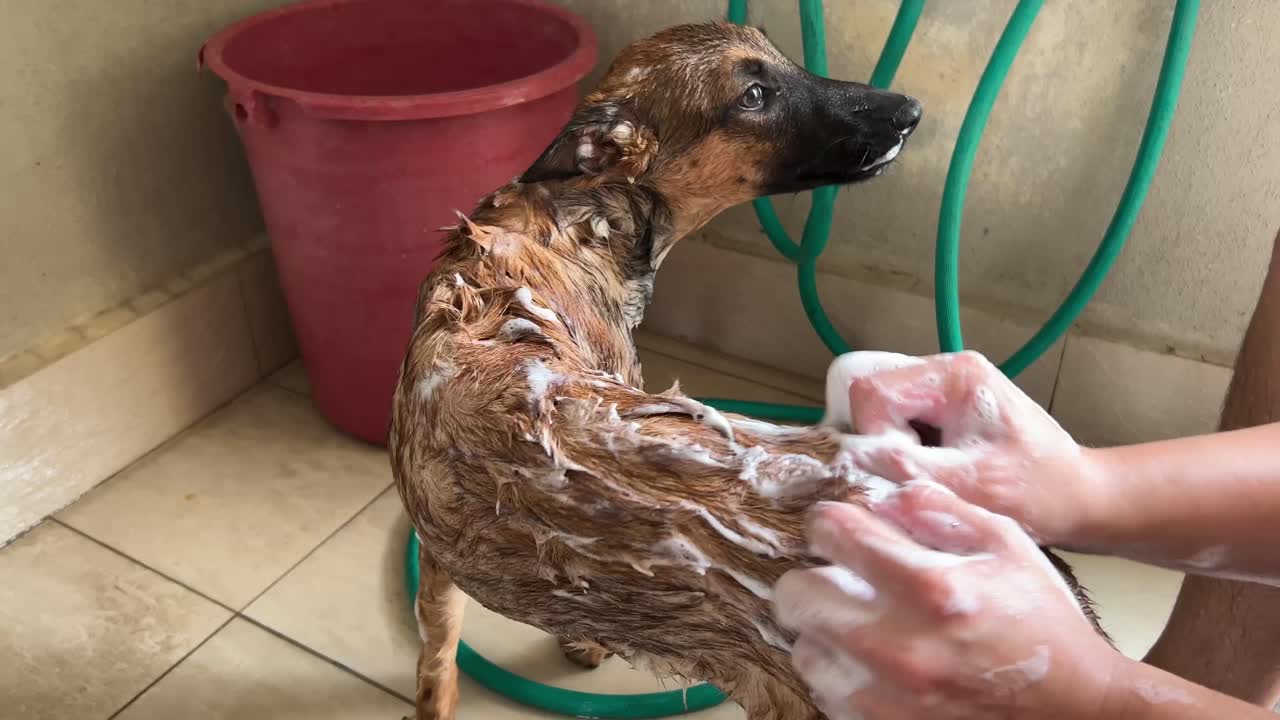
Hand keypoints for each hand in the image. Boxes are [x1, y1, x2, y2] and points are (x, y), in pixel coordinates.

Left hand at [775, 482, 1121, 719]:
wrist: (1073, 708)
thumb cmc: (1041, 623)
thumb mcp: (1006, 542)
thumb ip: (939, 508)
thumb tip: (882, 492)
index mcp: (931, 587)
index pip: (832, 534)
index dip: (831, 523)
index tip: (839, 528)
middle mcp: (899, 646)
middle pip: (797, 594)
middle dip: (815, 576)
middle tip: (840, 577)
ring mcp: (885, 696)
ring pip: (804, 647)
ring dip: (824, 629)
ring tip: (860, 622)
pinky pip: (825, 690)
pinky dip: (840, 671)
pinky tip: (873, 660)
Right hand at [835, 350, 1106, 546]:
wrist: (1080, 499)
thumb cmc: (1040, 492)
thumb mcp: (972, 486)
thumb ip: (909, 470)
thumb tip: (852, 464)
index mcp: (955, 374)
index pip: (871, 392)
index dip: (874, 437)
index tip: (907, 470)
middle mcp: (946, 369)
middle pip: (869, 396)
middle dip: (879, 441)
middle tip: (918, 473)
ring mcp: (943, 386)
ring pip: (877, 411)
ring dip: (891, 449)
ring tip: (932, 475)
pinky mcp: (943, 408)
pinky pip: (895, 424)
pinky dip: (903, 452)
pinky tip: (936, 473)